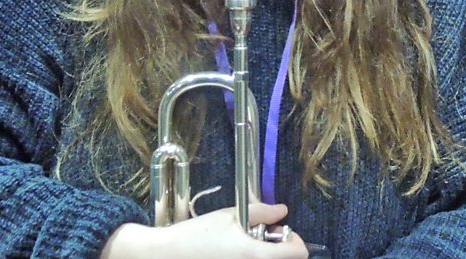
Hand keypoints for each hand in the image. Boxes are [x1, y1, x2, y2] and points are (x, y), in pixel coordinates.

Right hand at [101, 203, 307, 257]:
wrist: (167, 254)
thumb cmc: (197, 235)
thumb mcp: (231, 216)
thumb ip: (261, 212)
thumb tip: (282, 211)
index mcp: (256, 254)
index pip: (297, 253)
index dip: (294, 238)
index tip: (280, 231)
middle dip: (280, 247)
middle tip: (261, 236)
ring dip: (265, 254)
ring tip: (244, 244)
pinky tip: (234, 253)